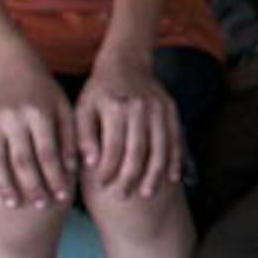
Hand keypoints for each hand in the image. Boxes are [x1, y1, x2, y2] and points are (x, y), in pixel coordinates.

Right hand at [0, 67, 75, 207]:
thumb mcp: (65, 110)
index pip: (47, 152)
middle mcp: (13, 116)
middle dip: (31, 186)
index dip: (54, 176)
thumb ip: (71, 138)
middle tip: (40, 205)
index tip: (61, 196)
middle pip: (21, 159)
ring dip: (2, 185)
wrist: (15, 68)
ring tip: (13, 203)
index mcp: (39, 113)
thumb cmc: (47, 95)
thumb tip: (74, 170)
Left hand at [74, 56, 181, 201]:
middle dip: (130, 177)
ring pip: (159, 148)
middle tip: (123, 196)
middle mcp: (139, 107)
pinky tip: (171, 179)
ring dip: (154, 174)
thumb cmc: (98, 91)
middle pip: (137, 151)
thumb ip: (84, 135)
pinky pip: (175, 139)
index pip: (112, 147)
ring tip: (147, 193)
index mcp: (115, 106)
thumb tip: (90, 163)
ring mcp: (158, 108)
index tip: (103, 187)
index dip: (108, 170)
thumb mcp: (83, 107)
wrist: (125, 62)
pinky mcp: (171, 110)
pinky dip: (174, 160)